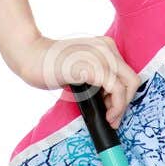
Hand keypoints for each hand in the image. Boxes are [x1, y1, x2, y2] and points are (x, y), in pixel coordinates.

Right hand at [10, 33, 139, 125]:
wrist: (31, 57)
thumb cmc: (52, 67)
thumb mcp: (82, 69)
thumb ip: (99, 78)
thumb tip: (111, 103)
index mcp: (106, 46)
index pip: (127, 74)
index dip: (124, 96)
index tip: (112, 111)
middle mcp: (107, 48)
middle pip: (133, 80)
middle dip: (126, 104)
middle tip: (112, 119)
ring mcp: (101, 56)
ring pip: (129, 86)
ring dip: (121, 108)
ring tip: (108, 119)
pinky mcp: (94, 67)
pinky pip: (117, 90)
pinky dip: (117, 107)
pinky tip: (106, 116)